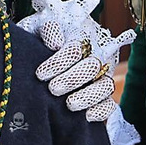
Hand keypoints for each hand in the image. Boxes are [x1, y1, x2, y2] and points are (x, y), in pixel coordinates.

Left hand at [20, 0, 134, 122]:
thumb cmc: (38, 42)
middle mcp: (93, 57)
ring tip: (69, 104)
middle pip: (92, 67)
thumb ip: (47, 30)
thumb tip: (56, 43)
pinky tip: (86, 116)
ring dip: (88, 96)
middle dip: (72, 79)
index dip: (59, 62)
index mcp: (78, 38)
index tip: (40, 74)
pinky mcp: (101, 98)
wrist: (35, 60)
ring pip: (105, 86)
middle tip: (53, 88)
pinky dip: (101, 110)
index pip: (75, 48)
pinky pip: (110, 105)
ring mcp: (99, 78)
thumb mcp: (36, 29)